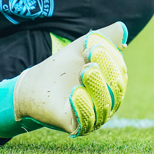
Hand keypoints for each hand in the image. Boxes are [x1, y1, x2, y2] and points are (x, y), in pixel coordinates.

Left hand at [0, 22, 127, 137]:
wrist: (32, 85)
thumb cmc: (58, 68)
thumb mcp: (79, 49)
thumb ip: (100, 38)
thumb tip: (121, 27)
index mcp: (110, 84)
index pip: (119, 71)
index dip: (110, 57)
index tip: (92, 45)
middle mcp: (106, 102)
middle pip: (116, 88)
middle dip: (106, 70)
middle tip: (89, 56)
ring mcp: (93, 116)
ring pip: (105, 104)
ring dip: (97, 86)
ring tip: (85, 71)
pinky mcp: (77, 126)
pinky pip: (87, 120)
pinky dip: (84, 106)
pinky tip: (76, 92)